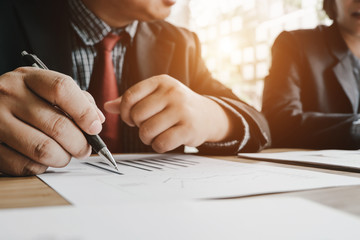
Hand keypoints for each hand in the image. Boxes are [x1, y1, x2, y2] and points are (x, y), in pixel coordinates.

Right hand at [0, 67, 103, 175]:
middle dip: (80, 144)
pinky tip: (42, 159)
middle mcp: (9, 95)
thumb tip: (97, 120)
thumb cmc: (24, 100)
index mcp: (28, 78)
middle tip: (84, 149)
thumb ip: (77, 100)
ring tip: (65, 155)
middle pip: (58, 125)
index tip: (94, 128)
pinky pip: (25, 165)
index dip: (84, 112)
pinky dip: (41, 166)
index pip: (62, 89)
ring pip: (43, 149)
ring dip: (63, 158)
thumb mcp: (46, 89)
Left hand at [104, 75, 232, 152]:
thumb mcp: (157, 96)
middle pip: (137, 115)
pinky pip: (161, 143)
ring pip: (147, 130)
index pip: (131, 96)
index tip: (131, 118)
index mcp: (162, 82)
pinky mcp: (189, 129)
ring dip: (147, 138)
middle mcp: (172, 93)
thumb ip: (133, 100)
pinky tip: (164, 141)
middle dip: (137, 126)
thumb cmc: (177, 106)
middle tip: (146, 127)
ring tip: (155, 134)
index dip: (125, 112)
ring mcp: (182, 110)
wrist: (208, 115)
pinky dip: (158, 146)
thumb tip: (108, 106)